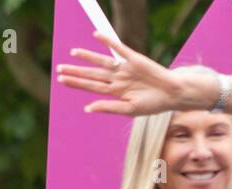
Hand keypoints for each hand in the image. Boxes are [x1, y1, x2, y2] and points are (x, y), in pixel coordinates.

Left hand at [57, 31, 208, 116]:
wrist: (172, 94)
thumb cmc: (152, 105)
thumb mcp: (129, 110)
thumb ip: (108, 107)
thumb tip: (87, 108)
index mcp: (114, 92)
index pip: (91, 86)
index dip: (76, 83)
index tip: (61, 80)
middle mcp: (116, 79)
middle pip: (92, 74)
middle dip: (76, 71)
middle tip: (59, 69)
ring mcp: (124, 68)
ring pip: (101, 61)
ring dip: (87, 57)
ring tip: (72, 53)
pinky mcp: (134, 58)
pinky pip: (118, 48)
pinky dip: (107, 41)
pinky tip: (96, 35)